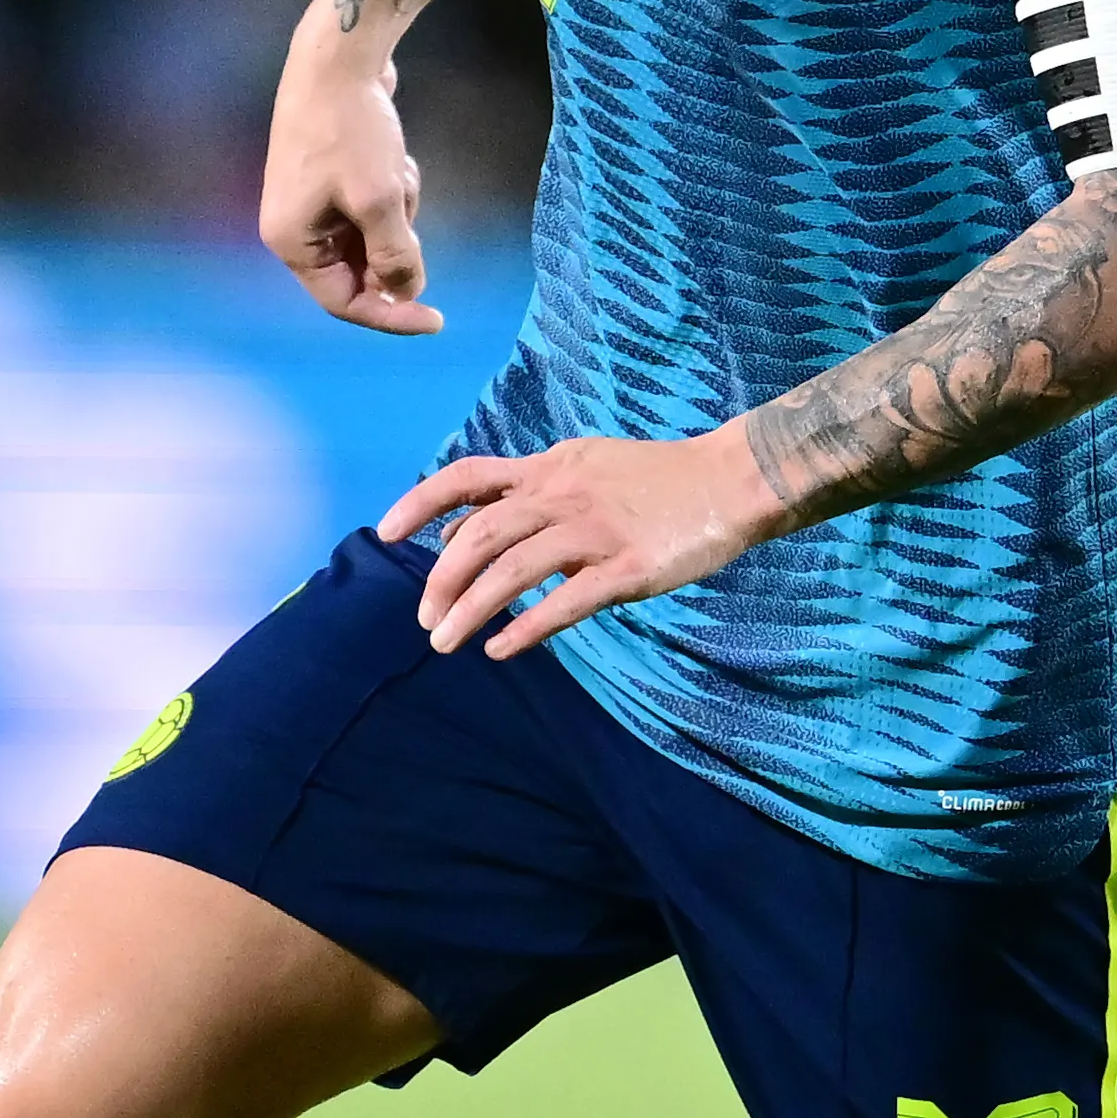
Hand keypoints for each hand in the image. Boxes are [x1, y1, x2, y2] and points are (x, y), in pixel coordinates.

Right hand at [262, 54, 442, 335]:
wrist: (337, 58)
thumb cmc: (350, 131)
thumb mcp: (379, 200)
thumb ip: (395, 255)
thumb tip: (408, 294)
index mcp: (292, 242)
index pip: (344, 302)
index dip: (391, 314)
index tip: (437, 318)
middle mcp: (296, 228)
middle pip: (360, 269)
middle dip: (395, 243)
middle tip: (406, 202)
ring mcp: (313, 202)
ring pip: (373, 237)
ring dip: (398, 211)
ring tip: (397, 169)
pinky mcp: (332, 178)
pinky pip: (373, 208)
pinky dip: (393, 191)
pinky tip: (394, 157)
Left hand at [380, 427, 784, 658]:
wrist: (730, 481)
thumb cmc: (655, 481)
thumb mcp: (580, 468)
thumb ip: (522, 497)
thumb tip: (457, 535)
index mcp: (548, 468)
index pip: (467, 478)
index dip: (420, 503)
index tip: (385, 534)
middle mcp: (562, 494)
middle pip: (481, 534)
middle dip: (443, 581)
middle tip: (425, 620)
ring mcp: (595, 530)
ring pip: (512, 570)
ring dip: (471, 610)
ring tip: (445, 643)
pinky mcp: (628, 567)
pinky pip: (566, 601)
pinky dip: (527, 626)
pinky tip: (501, 649)